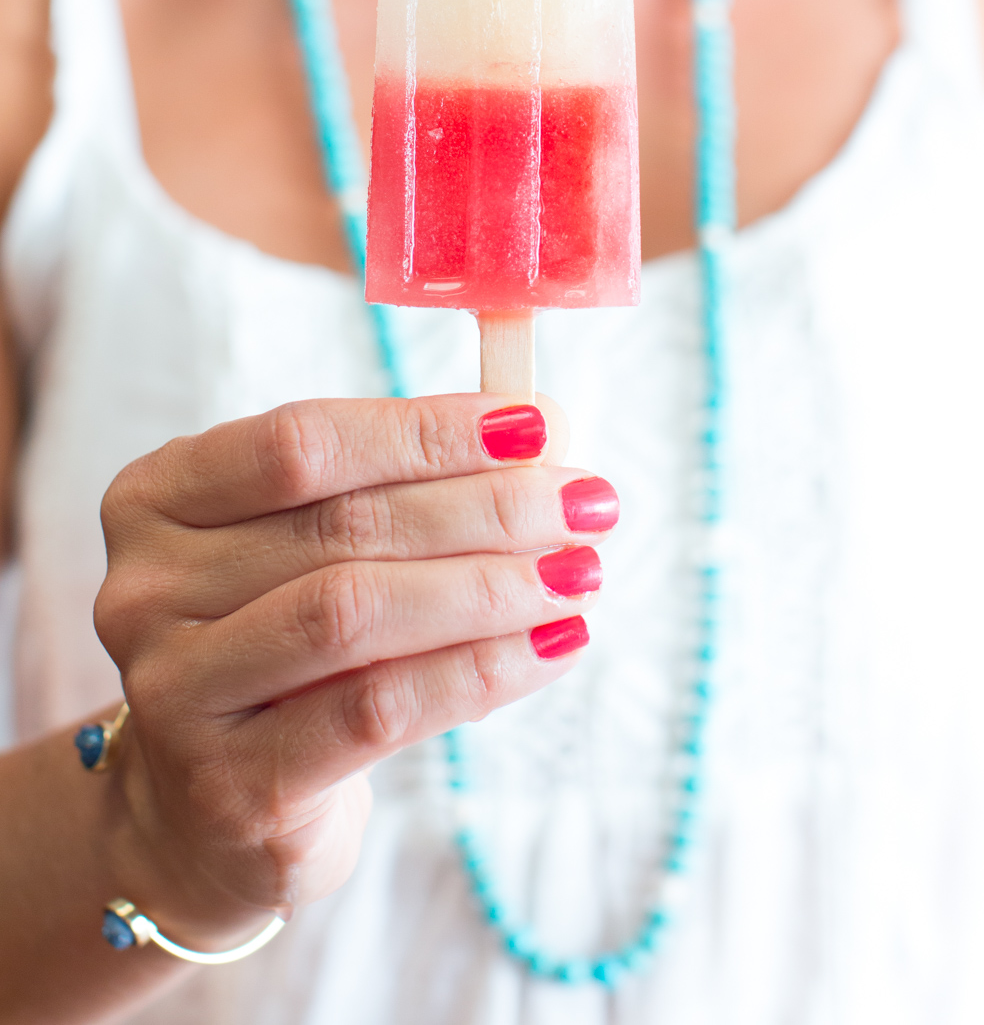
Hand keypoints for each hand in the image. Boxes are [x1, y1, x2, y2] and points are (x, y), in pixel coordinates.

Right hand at [95, 394, 617, 943]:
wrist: (207, 810)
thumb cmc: (281, 642)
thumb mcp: (310, 546)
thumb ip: (397, 482)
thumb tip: (540, 426)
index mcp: (157, 496)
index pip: (303, 441)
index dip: (428, 428)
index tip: (538, 423)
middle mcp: (145, 588)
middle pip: (343, 526)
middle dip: (487, 506)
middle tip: (587, 501)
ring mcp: (178, 691)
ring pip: (358, 612)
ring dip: (491, 585)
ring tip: (581, 571)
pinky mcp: (234, 785)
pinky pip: (380, 708)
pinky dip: (483, 669)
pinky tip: (556, 644)